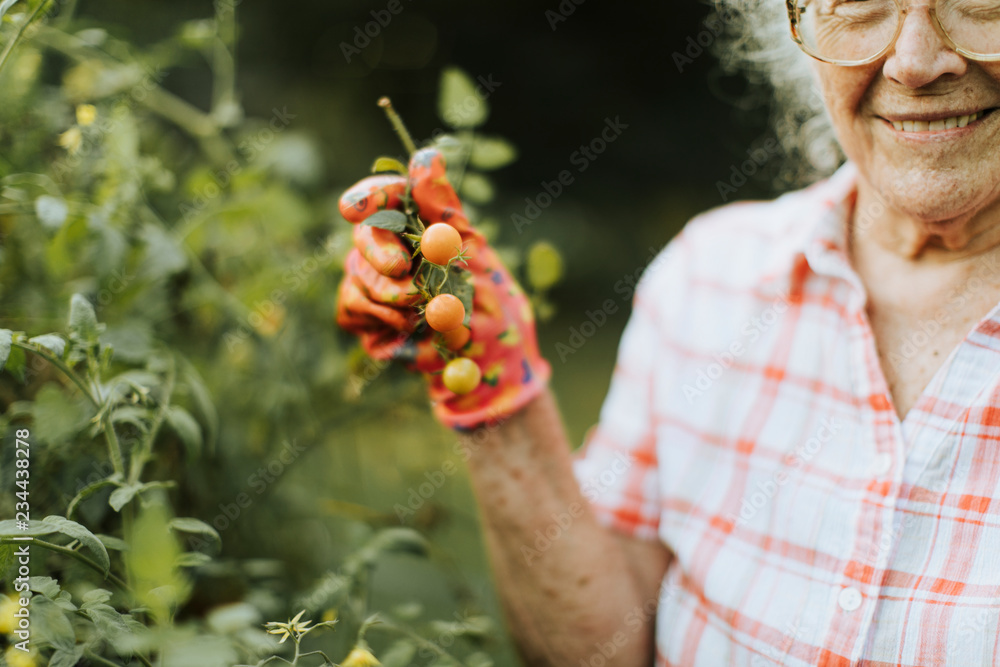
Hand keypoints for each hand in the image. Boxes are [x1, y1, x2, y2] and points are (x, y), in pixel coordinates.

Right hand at [336, 148, 550, 429]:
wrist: (487, 363)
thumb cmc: (490, 304)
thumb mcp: (477, 254)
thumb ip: (445, 209)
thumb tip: (425, 158)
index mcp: (419, 222)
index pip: (384, 195)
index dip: (368, 196)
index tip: (356, 207)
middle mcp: (390, 244)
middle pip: (364, 232)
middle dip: (380, 252)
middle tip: (404, 271)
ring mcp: (370, 277)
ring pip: (356, 272)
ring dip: (391, 294)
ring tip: (424, 311)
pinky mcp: (360, 312)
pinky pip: (351, 305)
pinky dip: (379, 318)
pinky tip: (407, 328)